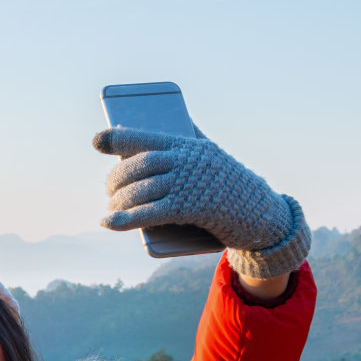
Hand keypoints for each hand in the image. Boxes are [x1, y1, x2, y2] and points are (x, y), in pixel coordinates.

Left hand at [92, 127, 309, 280]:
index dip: (119, 139)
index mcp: (188, 146)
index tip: (97, 141)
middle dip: (117, 179)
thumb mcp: (210, 161)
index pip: (147, 138)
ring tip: (111, 208)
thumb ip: (185, 152)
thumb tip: (151, 146)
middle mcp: (186, 161)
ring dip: (119, 201)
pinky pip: (150, 212)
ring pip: (141, 190)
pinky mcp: (191, 208)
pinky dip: (125, 219)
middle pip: (139, 166)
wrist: (262, 214)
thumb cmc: (229, 187)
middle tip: (108, 190)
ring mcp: (188, 184)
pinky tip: (109, 223)